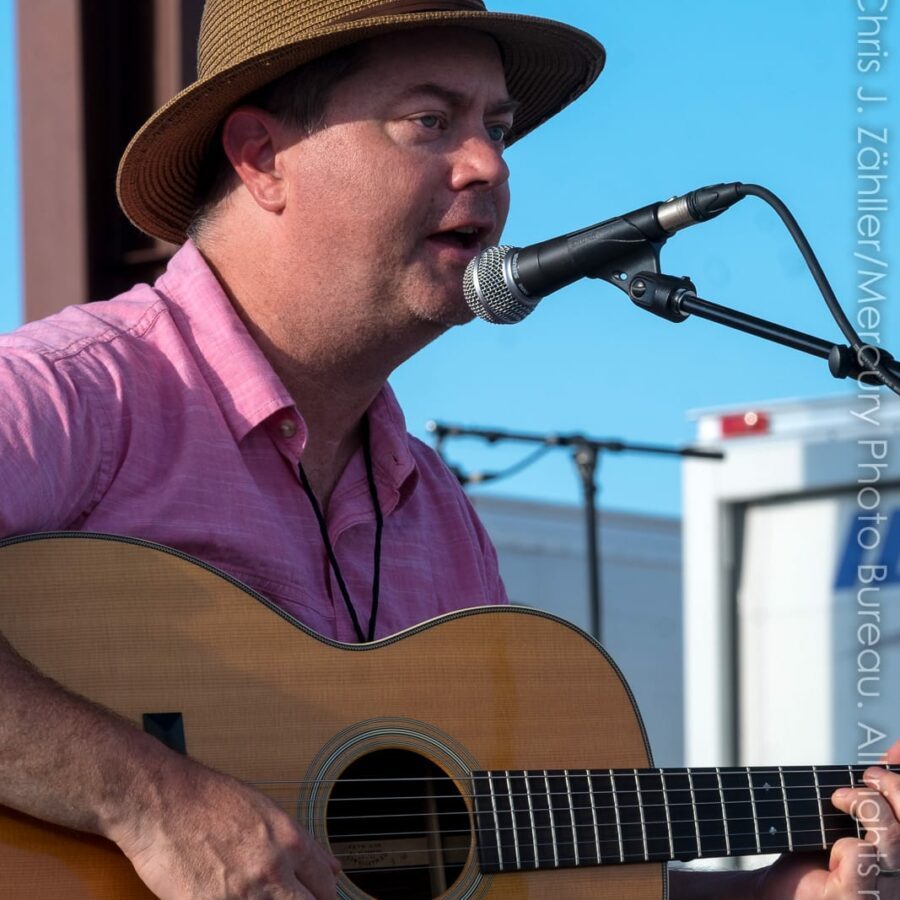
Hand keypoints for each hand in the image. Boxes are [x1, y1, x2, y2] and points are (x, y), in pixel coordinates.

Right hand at [109, 754, 340, 898]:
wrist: (163, 803)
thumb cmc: (210, 801)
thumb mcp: (267, 812)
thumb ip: (303, 846)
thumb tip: (334, 868)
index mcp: (290, 843)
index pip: (326, 886)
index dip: (324, 897)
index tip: (317, 899)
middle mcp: (272, 871)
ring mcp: (242, 896)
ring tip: (258, 896)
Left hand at [753, 740, 899, 898]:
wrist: (779, 896)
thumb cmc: (815, 863)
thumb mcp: (847, 822)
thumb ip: (873, 799)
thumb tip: (893, 755)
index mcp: (899, 859)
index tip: (898, 750)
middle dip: (894, 787)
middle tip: (868, 776)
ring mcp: (886, 894)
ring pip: (894, 837)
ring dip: (866, 805)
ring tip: (840, 799)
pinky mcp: (857, 899)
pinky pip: (863, 856)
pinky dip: (847, 844)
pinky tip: (835, 851)